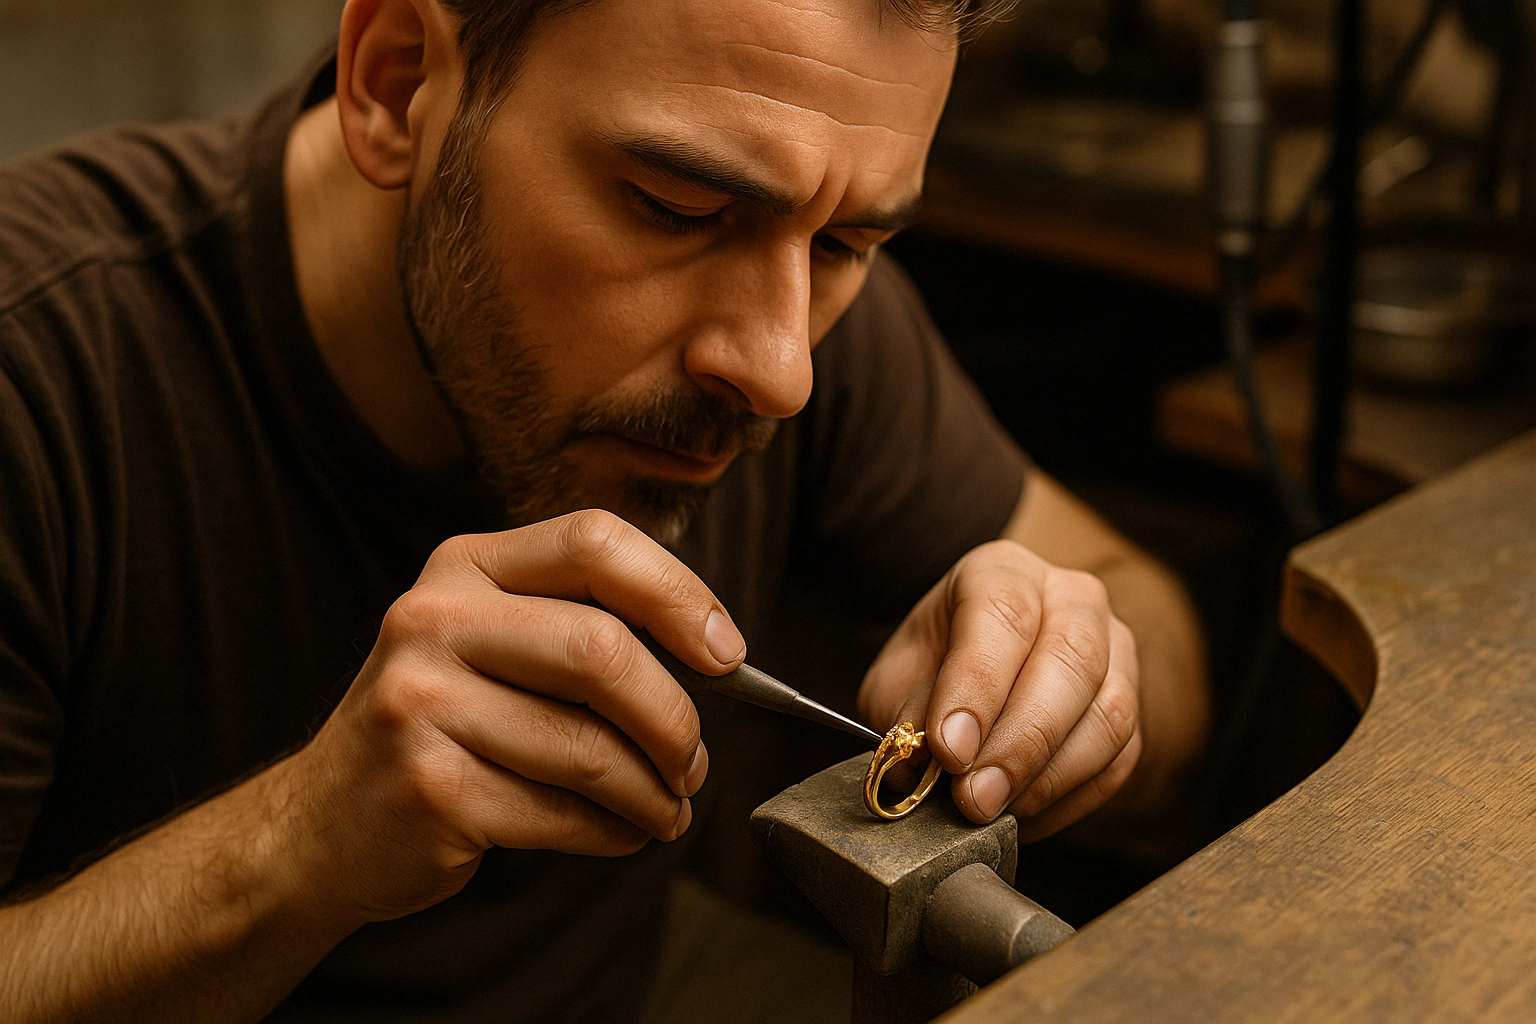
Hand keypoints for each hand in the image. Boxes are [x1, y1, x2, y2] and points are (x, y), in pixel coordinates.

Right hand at [284, 510, 745, 921]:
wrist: (320, 823)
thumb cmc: (438, 726)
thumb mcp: (488, 641)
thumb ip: (580, 624)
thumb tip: (717, 654)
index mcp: (465, 566)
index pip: (596, 543)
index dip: (680, 595)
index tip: (726, 654)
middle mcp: (434, 619)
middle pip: (603, 650)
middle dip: (674, 719)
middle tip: (693, 761)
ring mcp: (422, 702)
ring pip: (590, 748)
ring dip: (652, 792)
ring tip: (665, 807)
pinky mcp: (427, 786)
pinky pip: (561, 813)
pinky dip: (614, 832)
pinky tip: (620, 831)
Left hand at [857, 540, 1140, 841]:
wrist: (983, 681)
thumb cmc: (936, 672)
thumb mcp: (901, 680)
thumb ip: (907, 715)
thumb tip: (918, 764)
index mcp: (1003, 573)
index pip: (1003, 612)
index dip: (978, 684)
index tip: (949, 750)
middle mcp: (1070, 599)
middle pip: (1071, 659)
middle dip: (1020, 742)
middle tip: (974, 798)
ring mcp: (1114, 651)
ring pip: (1108, 714)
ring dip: (1048, 777)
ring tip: (995, 812)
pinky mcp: (1132, 708)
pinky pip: (1119, 759)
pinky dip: (1070, 799)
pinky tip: (1024, 817)